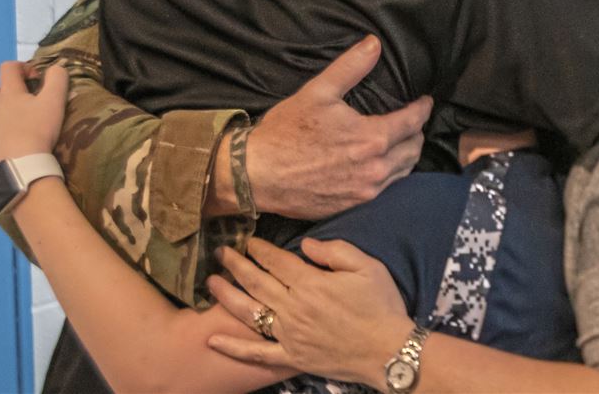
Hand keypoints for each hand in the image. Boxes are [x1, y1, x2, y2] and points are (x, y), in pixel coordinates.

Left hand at [0, 62, 68, 170]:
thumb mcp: (55, 100)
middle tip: (20, 103)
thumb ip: (57, 79)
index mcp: (8, 94)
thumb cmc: (38, 129)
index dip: (21, 67)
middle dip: (2, 93)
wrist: (21, 165)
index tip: (36, 78)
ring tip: (10, 126)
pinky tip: (3, 148)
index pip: (7, 68)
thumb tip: (56, 67)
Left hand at [207, 238, 412, 387]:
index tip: (249, 241)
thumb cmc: (381, 305)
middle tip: (221, 253)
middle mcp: (293, 308)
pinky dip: (233, 347)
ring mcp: (289, 335)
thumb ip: (334, 251)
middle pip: (257, 282)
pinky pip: (257, 353)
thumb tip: (305, 244)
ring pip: (250, 312)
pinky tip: (212, 340)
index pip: (277, 261)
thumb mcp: (367, 266)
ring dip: (227, 296)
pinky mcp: (291, 357)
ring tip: (210, 282)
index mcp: (311, 283)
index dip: (260, 250)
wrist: (388, 351)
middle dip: (236, 265)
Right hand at [246, 36, 430, 219]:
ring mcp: (365, 192)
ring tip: (400, 141)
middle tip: (412, 120)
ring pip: (403, 172)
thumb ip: (351, 66)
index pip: (413, 122)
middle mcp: (375, 169)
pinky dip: (390, 174)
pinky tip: (380, 164)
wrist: (256, 175)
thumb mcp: (318, 91)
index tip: (425, 101)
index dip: (423, 109)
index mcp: (372, 139)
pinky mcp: (353, 206)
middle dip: (417, 132)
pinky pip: (385, 189)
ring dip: (406, 154)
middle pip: (414, 149)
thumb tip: (374, 44)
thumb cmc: (285, 132)